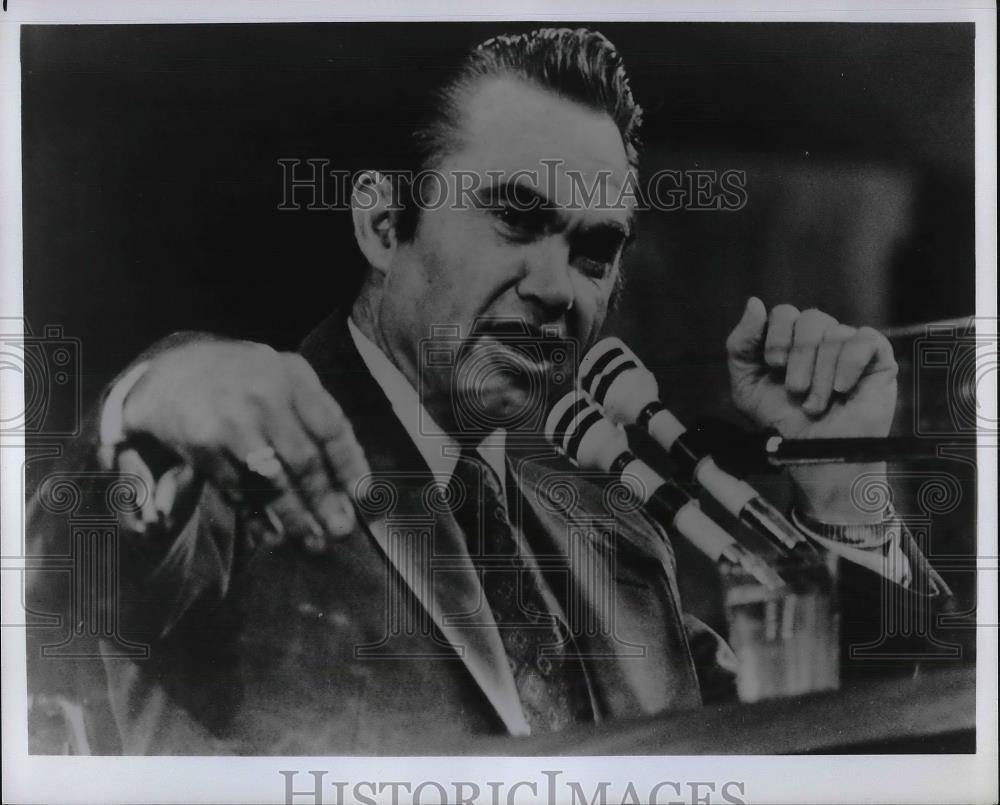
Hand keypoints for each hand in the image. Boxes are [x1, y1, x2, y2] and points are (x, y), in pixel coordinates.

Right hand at [121, 339, 370, 548]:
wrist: (173, 371)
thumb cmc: (245, 382)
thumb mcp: (283, 379)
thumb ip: (316, 417)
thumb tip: (350, 480)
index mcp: (292, 375)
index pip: (332, 427)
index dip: (351, 466)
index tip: (365, 499)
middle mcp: (264, 395)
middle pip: (304, 460)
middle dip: (324, 502)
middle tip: (341, 532)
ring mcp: (231, 420)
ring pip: (271, 481)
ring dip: (295, 518)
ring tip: (313, 542)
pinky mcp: (203, 445)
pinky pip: (239, 489)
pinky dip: (258, 516)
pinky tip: (274, 535)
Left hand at [725, 298, 897, 520]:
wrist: (814, 453)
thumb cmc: (781, 422)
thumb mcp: (747, 385)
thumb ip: (741, 345)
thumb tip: (754, 302)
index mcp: (789, 340)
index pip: (784, 313)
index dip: (777, 335)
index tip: (773, 365)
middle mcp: (821, 337)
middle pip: (810, 318)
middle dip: (798, 357)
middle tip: (795, 390)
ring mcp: (850, 346)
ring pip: (835, 334)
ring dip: (820, 376)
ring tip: (815, 405)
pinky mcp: (878, 359)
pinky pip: (865, 340)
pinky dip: (848, 364)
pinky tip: (842, 389)